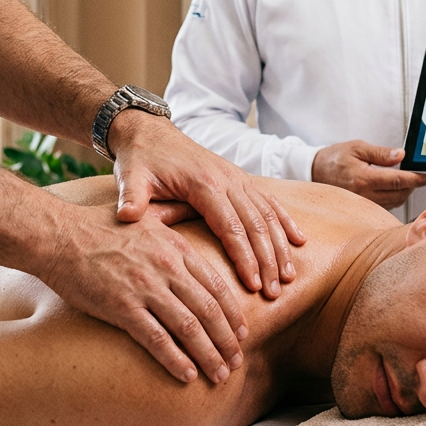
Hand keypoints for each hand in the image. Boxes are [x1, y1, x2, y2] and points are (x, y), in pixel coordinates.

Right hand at [40, 203, 246, 384]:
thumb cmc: (97, 226)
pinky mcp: (122, 307)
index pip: (216, 286)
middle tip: (237, 362)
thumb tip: (187, 209)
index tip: (242, 333)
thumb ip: (172, 219)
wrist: (59, 236)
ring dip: (209, 355)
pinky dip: (176, 360)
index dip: (233, 313)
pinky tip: (188, 375)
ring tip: (220, 375)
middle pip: (209, 310)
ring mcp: (145, 288)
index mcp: (175, 248)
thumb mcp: (145, 217)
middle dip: (228, 340)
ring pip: (189, 328)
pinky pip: (157, 340)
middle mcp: (166, 268)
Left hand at [109, 110, 305, 300]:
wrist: (149, 132)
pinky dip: (285, 221)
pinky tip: (299, 241)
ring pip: (267, 214)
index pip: (230, 226)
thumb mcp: (131, 176)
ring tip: (288, 278)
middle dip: (267, 260)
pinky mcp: (239, 178)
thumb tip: (126, 216)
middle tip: (274, 293)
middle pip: (255, 224)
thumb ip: (131, 197)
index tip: (253, 285)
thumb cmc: (139, 159)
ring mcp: (236, 177)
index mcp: (203, 183)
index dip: (244, 257)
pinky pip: (268, 201)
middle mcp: (226, 178)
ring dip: (280, 246)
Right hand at [311, 140, 425, 208]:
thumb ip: (380, 153)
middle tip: (420, 175)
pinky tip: (393, 188)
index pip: (399, 181)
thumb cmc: (334, 157)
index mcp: (364, 178)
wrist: (314, 171)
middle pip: (400, 194)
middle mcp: (364, 195)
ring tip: (407, 180)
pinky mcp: (362, 208)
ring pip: (394, 202)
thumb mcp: (357, 147)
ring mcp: (363, 204)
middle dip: (413, 185)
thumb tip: (400, 155)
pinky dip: (394, 197)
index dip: (418, 179)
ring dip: (404, 192)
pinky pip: (385, 205)